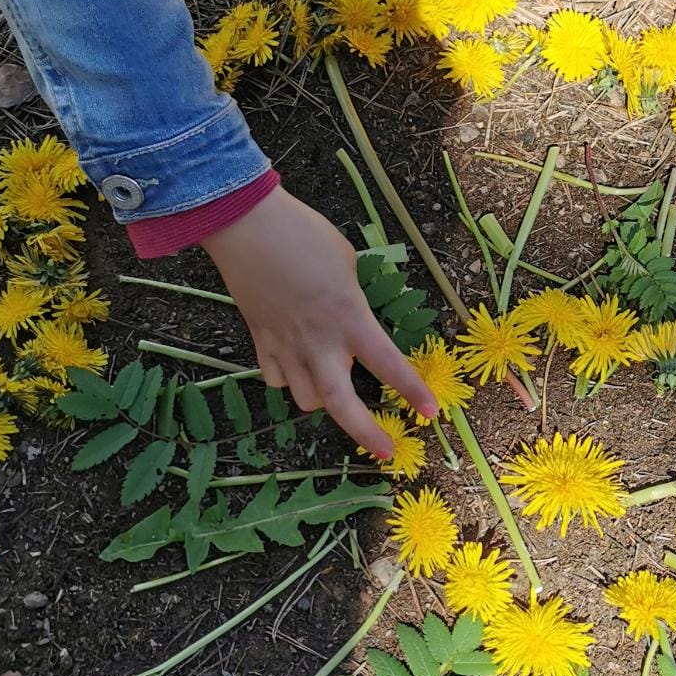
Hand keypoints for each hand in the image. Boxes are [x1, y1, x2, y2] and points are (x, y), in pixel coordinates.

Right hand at [201, 187, 435, 458]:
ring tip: (337, 387)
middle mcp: (318, 341)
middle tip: (386, 452)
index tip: (431, 414)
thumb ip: (356, 302)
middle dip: (365, 433)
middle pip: (339, 404)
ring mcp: (286, 345)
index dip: (412, 391)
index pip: (387, 363)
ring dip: (324, 401)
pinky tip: (297, 366)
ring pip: (306, 399)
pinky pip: (278, 380)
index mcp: (348, 317)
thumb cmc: (303, 234)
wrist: (244, 224)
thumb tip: (356, 321)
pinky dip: (290, 381)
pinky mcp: (261, 342)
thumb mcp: (348, 264)